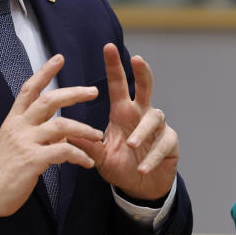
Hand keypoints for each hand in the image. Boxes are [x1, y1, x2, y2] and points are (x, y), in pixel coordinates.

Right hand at [0, 54, 103, 217]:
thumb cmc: (3, 170)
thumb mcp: (14, 143)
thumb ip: (35, 131)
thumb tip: (58, 129)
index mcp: (13, 120)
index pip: (29, 89)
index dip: (44, 72)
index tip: (59, 58)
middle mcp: (19, 126)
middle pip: (49, 100)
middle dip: (73, 93)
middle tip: (93, 91)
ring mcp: (25, 142)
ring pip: (61, 125)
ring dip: (83, 129)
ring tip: (98, 136)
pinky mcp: (32, 160)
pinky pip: (63, 152)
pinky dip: (79, 156)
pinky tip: (88, 162)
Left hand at [70, 43, 177, 200]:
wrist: (141, 188)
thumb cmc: (120, 166)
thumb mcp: (100, 157)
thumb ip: (87, 146)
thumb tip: (65, 133)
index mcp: (122, 113)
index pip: (118, 85)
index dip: (114, 66)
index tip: (108, 47)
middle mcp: (141, 115)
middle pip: (145, 87)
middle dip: (142, 72)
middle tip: (137, 59)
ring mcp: (158, 128)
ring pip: (154, 117)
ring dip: (142, 130)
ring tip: (130, 144)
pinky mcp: (170, 143)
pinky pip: (163, 144)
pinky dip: (152, 156)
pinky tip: (143, 168)